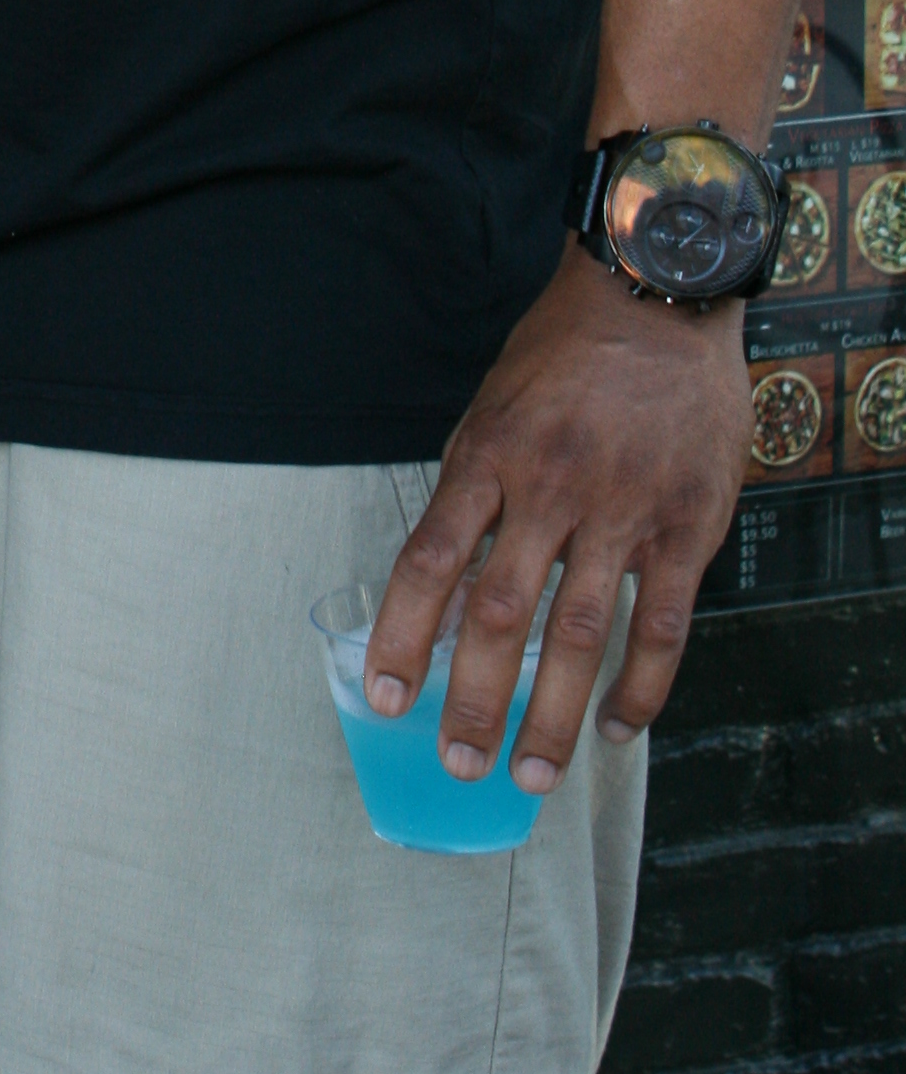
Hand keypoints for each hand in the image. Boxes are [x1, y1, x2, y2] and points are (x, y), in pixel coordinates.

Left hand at [366, 239, 752, 797]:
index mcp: (488, 455)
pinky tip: (615, 727)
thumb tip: (446, 584)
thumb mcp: (494, 404)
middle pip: (502, 615)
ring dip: (551, 715)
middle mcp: (550, 488)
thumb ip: (475, 491)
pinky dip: (640, 687)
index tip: (387, 697)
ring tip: (531, 775)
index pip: (431, 562)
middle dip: (475, 701)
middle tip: (458, 763)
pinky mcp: (686, 525)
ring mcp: (623, 510)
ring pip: (581, 634)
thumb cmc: (565, 352)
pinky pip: (662, 625)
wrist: (656, 297)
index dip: (404, 637)